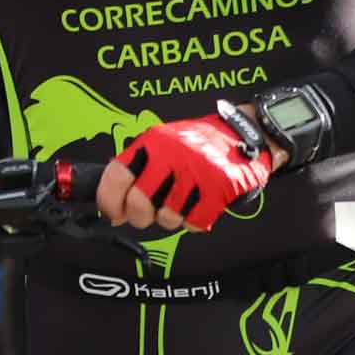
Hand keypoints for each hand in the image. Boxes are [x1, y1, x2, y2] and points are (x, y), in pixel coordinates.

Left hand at [99, 114, 276, 233]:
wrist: (245, 132)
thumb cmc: (201, 141)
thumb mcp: (163, 142)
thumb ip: (138, 169)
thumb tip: (111, 204)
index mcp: (153, 142)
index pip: (117, 175)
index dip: (108, 201)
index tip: (111, 213)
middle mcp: (172, 156)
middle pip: (138, 204)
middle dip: (139, 217)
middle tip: (146, 213)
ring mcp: (196, 173)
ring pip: (167, 218)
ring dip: (171, 218)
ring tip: (179, 202)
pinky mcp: (218, 189)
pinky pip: (195, 222)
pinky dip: (195, 220)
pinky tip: (198, 205)